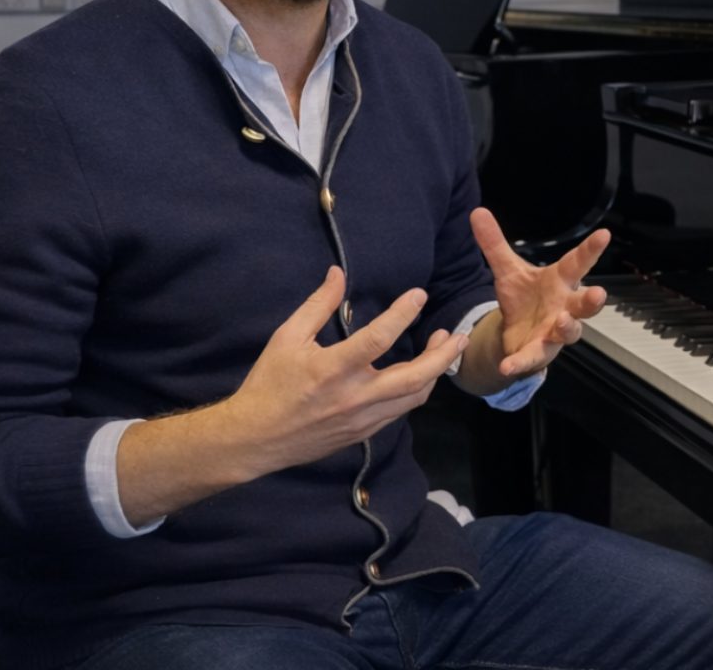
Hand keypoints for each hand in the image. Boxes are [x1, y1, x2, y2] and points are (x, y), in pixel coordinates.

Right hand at [221, 265, 468, 475]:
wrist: (254, 439)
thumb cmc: (269, 384)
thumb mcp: (286, 338)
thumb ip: (317, 305)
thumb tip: (338, 273)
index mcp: (334, 369)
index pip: (379, 338)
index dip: (402, 313)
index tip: (419, 295)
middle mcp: (355, 397)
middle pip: (415, 377)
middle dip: (442, 355)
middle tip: (457, 334)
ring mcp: (362, 419)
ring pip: (414, 397)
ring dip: (434, 372)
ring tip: (442, 349)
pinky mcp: (363, 433)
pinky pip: (400, 411)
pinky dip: (415, 391)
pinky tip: (418, 374)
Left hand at [470, 209, 608, 382]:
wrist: (514, 332)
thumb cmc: (523, 297)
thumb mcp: (507, 270)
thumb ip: (494, 244)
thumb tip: (477, 212)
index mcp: (560, 282)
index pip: (578, 262)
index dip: (591, 250)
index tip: (604, 234)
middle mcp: (565, 307)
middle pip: (585, 304)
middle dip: (593, 300)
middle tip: (599, 293)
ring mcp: (555, 332)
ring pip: (570, 332)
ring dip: (568, 327)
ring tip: (562, 322)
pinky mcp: (538, 352)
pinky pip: (532, 358)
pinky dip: (521, 362)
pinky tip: (508, 365)